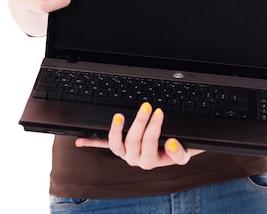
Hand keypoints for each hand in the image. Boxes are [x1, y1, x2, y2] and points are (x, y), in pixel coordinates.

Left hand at [75, 102, 203, 168]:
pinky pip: (103, 146)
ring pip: (116, 144)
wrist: (174, 149)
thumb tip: (170, 143)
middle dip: (140, 121)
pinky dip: (91, 143)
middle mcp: (135, 159)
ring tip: (119, 116)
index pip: (150, 143)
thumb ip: (180, 152)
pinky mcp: (118, 147)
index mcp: (151, 161)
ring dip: (115, 130)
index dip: (153, 128)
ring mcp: (125, 153)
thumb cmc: (180, 147)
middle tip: (147, 106)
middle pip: (134, 140)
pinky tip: (79, 141)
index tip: (159, 112)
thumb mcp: (186, 152)